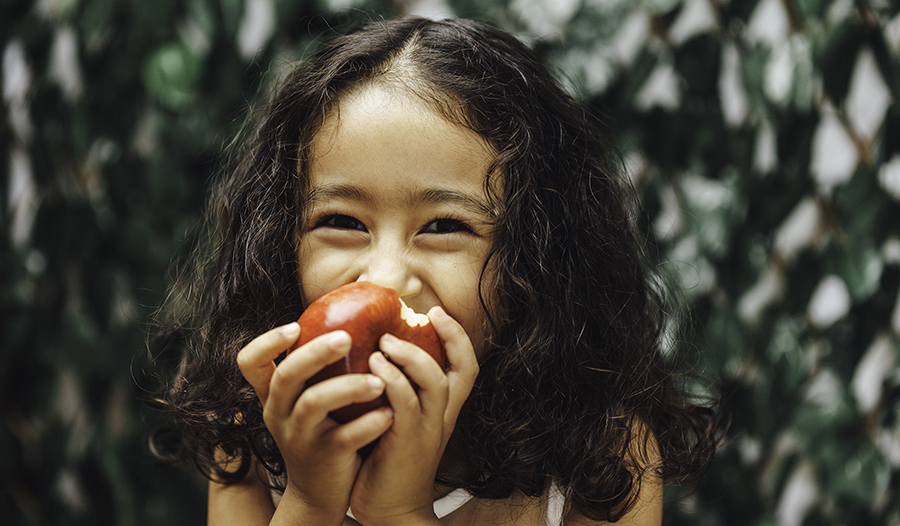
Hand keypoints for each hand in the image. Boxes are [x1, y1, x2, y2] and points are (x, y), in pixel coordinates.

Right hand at [236, 323, 394, 523]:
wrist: (321, 492)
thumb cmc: (322, 431)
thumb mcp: (307, 401)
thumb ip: (316, 369)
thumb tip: (349, 319)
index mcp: (273, 395)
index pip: (249, 362)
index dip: (266, 342)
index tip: (294, 326)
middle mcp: (279, 413)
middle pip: (287, 375)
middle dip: (315, 352)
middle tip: (346, 337)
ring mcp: (299, 437)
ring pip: (314, 404)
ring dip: (348, 387)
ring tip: (379, 381)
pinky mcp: (325, 457)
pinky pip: (345, 436)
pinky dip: (369, 423)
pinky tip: (389, 414)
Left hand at [348, 307, 478, 525]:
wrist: (389, 512)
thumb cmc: (386, 461)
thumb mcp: (398, 420)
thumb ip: (395, 389)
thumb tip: (372, 349)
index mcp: (443, 411)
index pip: (466, 367)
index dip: (458, 337)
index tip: (438, 313)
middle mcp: (442, 418)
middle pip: (462, 369)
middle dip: (449, 336)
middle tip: (421, 314)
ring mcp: (427, 430)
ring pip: (436, 382)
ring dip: (412, 355)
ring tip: (385, 340)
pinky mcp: (406, 443)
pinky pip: (405, 404)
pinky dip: (391, 380)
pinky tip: (373, 365)